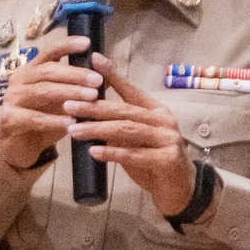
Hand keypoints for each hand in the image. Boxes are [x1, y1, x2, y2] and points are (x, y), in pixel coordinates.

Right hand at [0, 33, 102, 169]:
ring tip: (91, 98)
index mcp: (32, 70)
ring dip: (69, 93)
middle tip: (97, 80)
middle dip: (75, 75)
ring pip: (43, 91)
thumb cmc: (44, 120)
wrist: (18, 147)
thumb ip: (78, 88)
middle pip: (48, 71)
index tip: (87, 43)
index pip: (49, 52)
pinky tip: (72, 123)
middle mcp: (20, 79)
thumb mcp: (63, 102)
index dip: (67, 45)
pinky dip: (55, 120)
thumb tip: (105, 74)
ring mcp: (12, 98)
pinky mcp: (9, 118)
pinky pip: (35, 117)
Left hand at [66, 55, 197, 215]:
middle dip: (93, 107)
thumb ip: (119, 125)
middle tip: (68, 106)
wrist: (181, 190)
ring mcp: (168, 139)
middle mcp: (164, 120)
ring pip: (126, 130)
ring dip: (97, 130)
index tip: (93, 60)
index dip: (113, 75)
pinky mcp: (167, 159)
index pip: (131, 90)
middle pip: (124, 110)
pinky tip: (94, 152)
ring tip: (74, 129)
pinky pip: (135, 154)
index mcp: (156, 110)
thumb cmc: (154, 162)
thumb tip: (88, 113)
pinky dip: (113, 152)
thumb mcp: (136, 139)